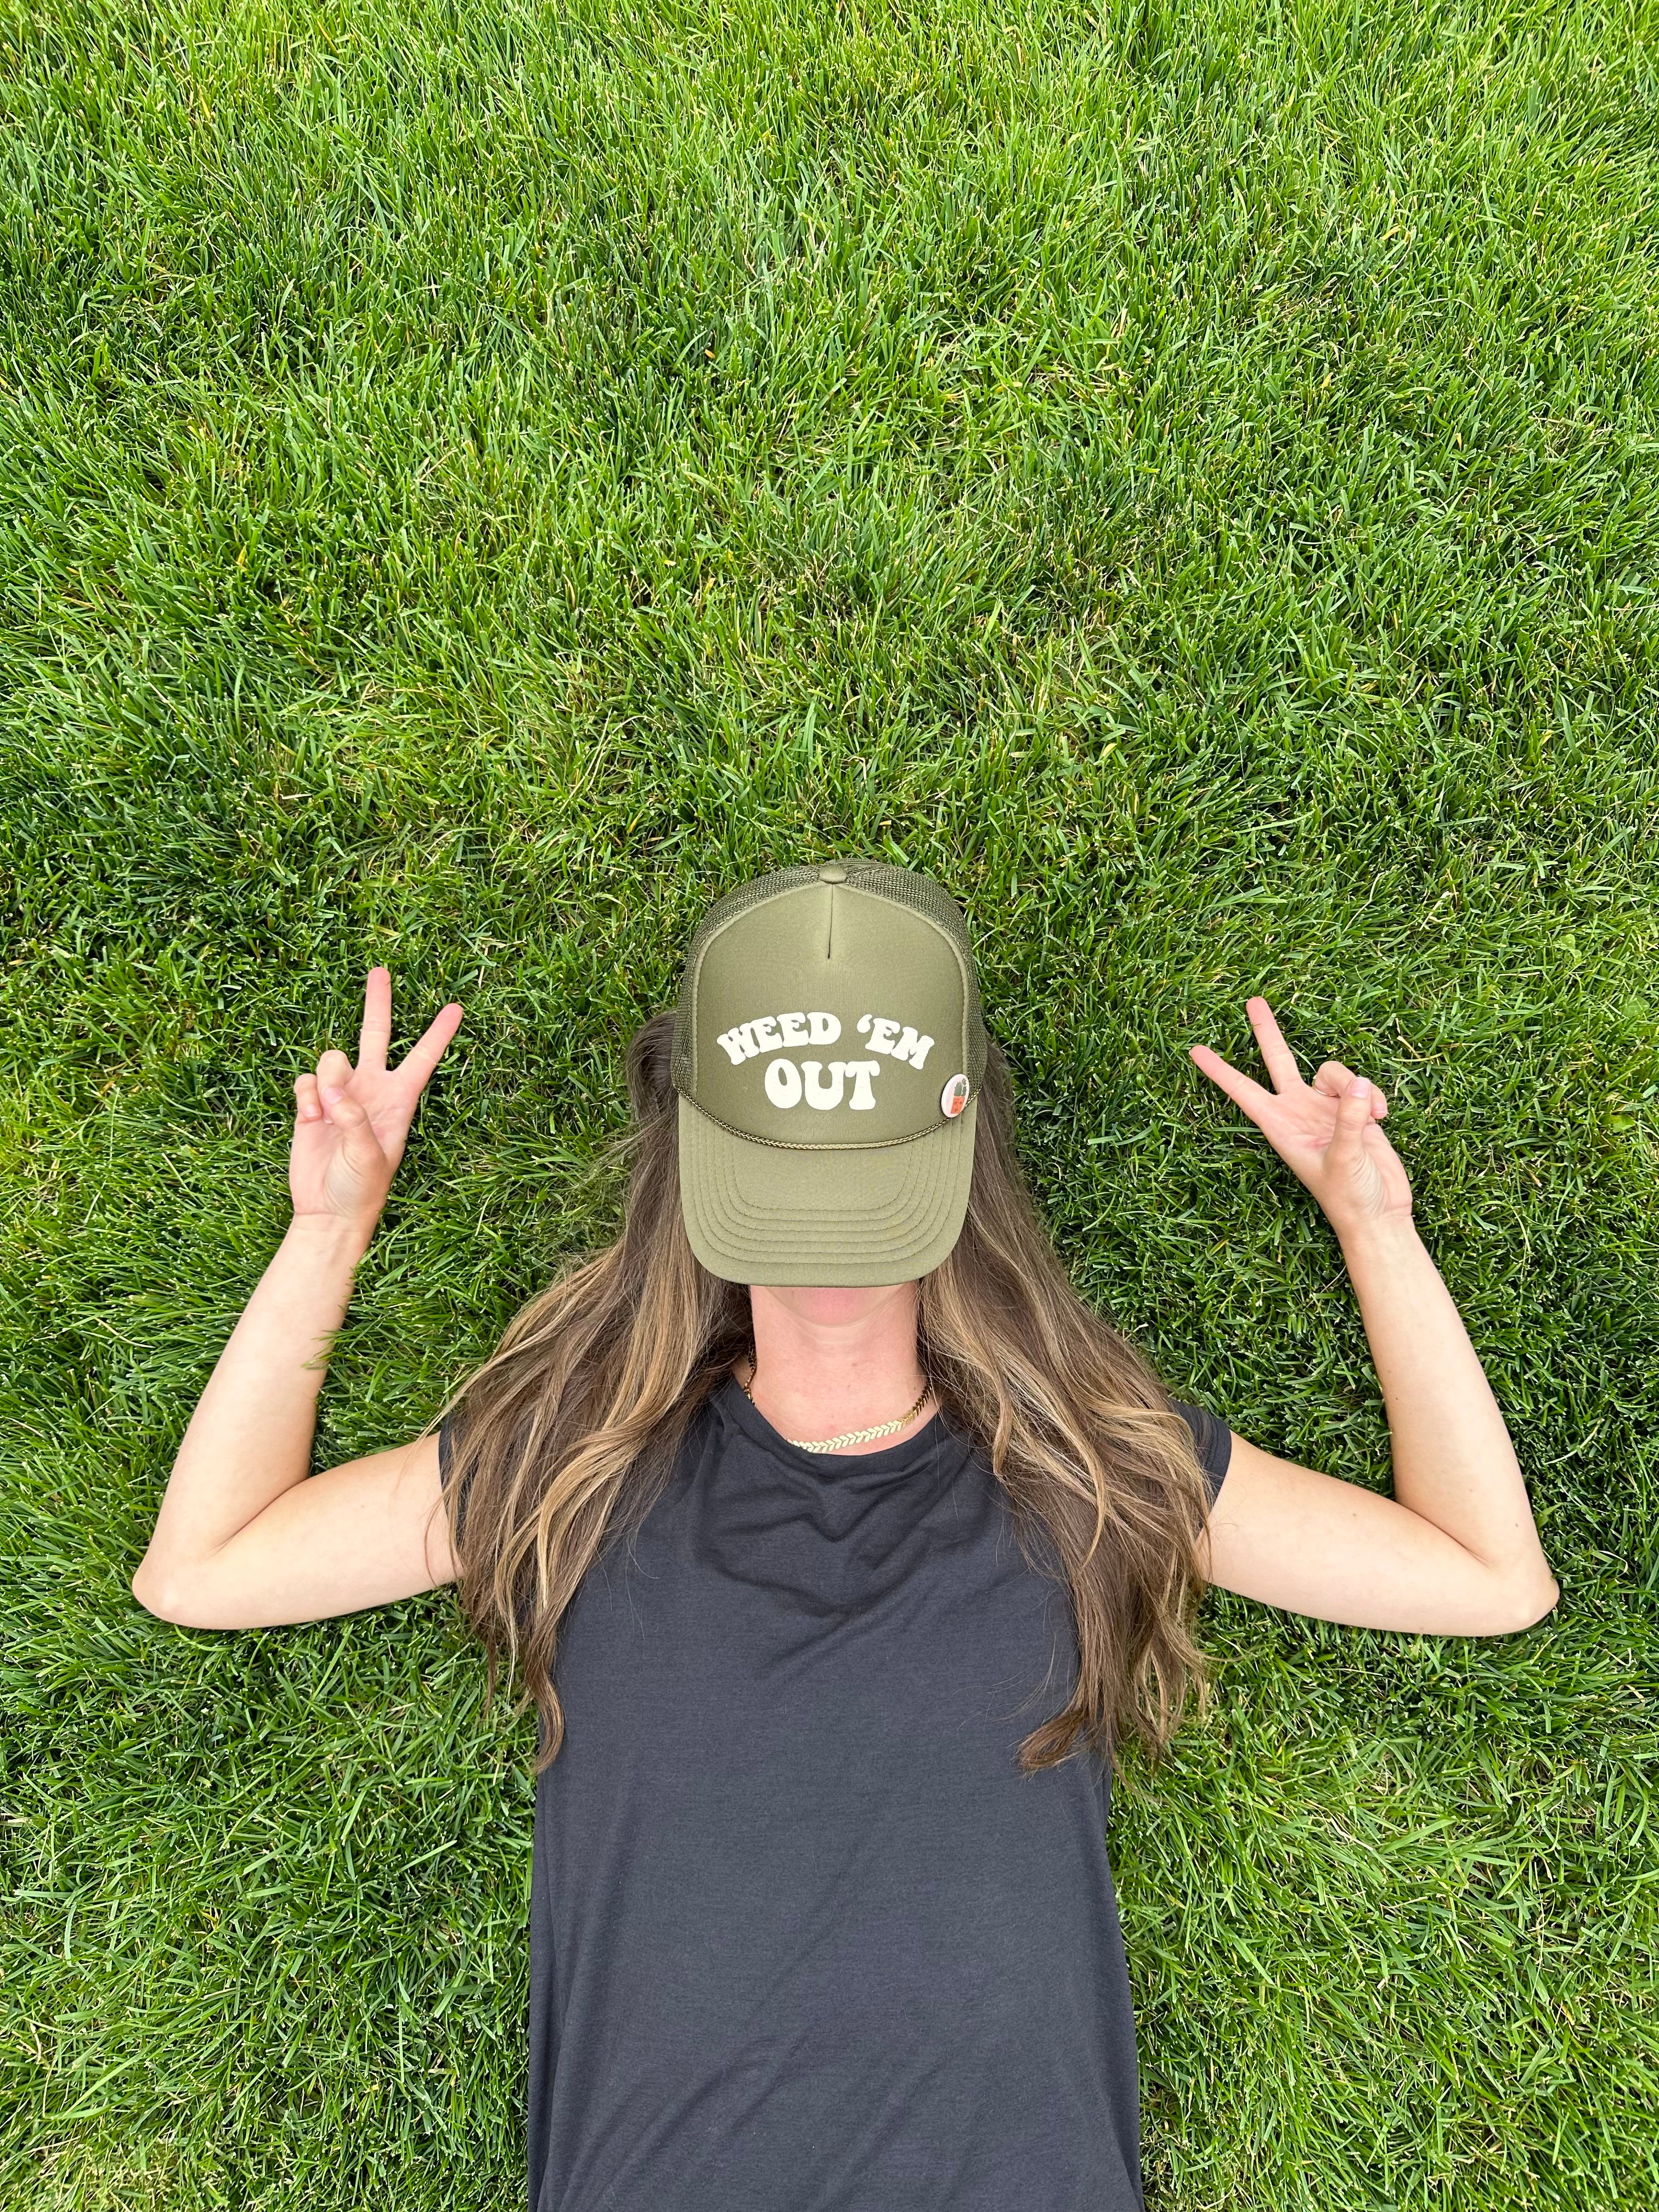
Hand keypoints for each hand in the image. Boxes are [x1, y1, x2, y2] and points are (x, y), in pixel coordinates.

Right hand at [290, 967, 463, 1236]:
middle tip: (380, 971)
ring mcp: (341, 1096)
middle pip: (376, 1035)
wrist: (327, 1211)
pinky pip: (306, 1080)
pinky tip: (308, 1118)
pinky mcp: (312, 1105)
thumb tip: (334, 1091)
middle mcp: (372, 1091)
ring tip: (324, 1113)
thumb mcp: (369, 1156)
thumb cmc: (361, 1189)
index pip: (422, 1059)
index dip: (439, 1034)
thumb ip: (354, 1119)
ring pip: (332, 1058)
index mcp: (399, 1101)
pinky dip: (305, 1094)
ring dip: (326, 1078)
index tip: (456, 1008)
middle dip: (378, 1003)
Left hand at [1188, 996, 1412, 1242]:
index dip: (1219, 1071)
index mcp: (1279, 1126)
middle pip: (1278, 1061)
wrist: (1379, 1213)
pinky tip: (1383, 1118)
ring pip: (1332, 1071)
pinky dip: (1373, 1096)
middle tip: (1253, 1001)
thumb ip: (1349, 1121)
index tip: (1194, 1051)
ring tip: (1373, 1117)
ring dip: (1353, 1086)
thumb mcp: (1343, 1160)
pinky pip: (1359, 1085)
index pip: (1242, 1091)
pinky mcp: (1353, 1110)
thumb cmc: (1349, 1197)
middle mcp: (1297, 1111)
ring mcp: (1324, 1109)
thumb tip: (1359, 1086)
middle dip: (1267, 1032)